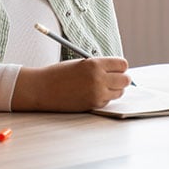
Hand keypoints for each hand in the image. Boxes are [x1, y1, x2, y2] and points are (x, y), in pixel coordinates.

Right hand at [13, 57, 131, 110]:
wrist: (43, 88)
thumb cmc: (59, 74)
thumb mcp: (81, 63)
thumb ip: (99, 66)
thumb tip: (118, 72)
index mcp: (95, 64)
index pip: (122, 64)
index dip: (120, 66)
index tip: (116, 68)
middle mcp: (98, 79)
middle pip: (125, 80)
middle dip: (121, 79)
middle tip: (113, 78)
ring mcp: (97, 94)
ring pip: (120, 92)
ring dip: (114, 89)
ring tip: (100, 85)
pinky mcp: (94, 105)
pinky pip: (108, 101)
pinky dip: (104, 97)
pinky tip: (90, 93)